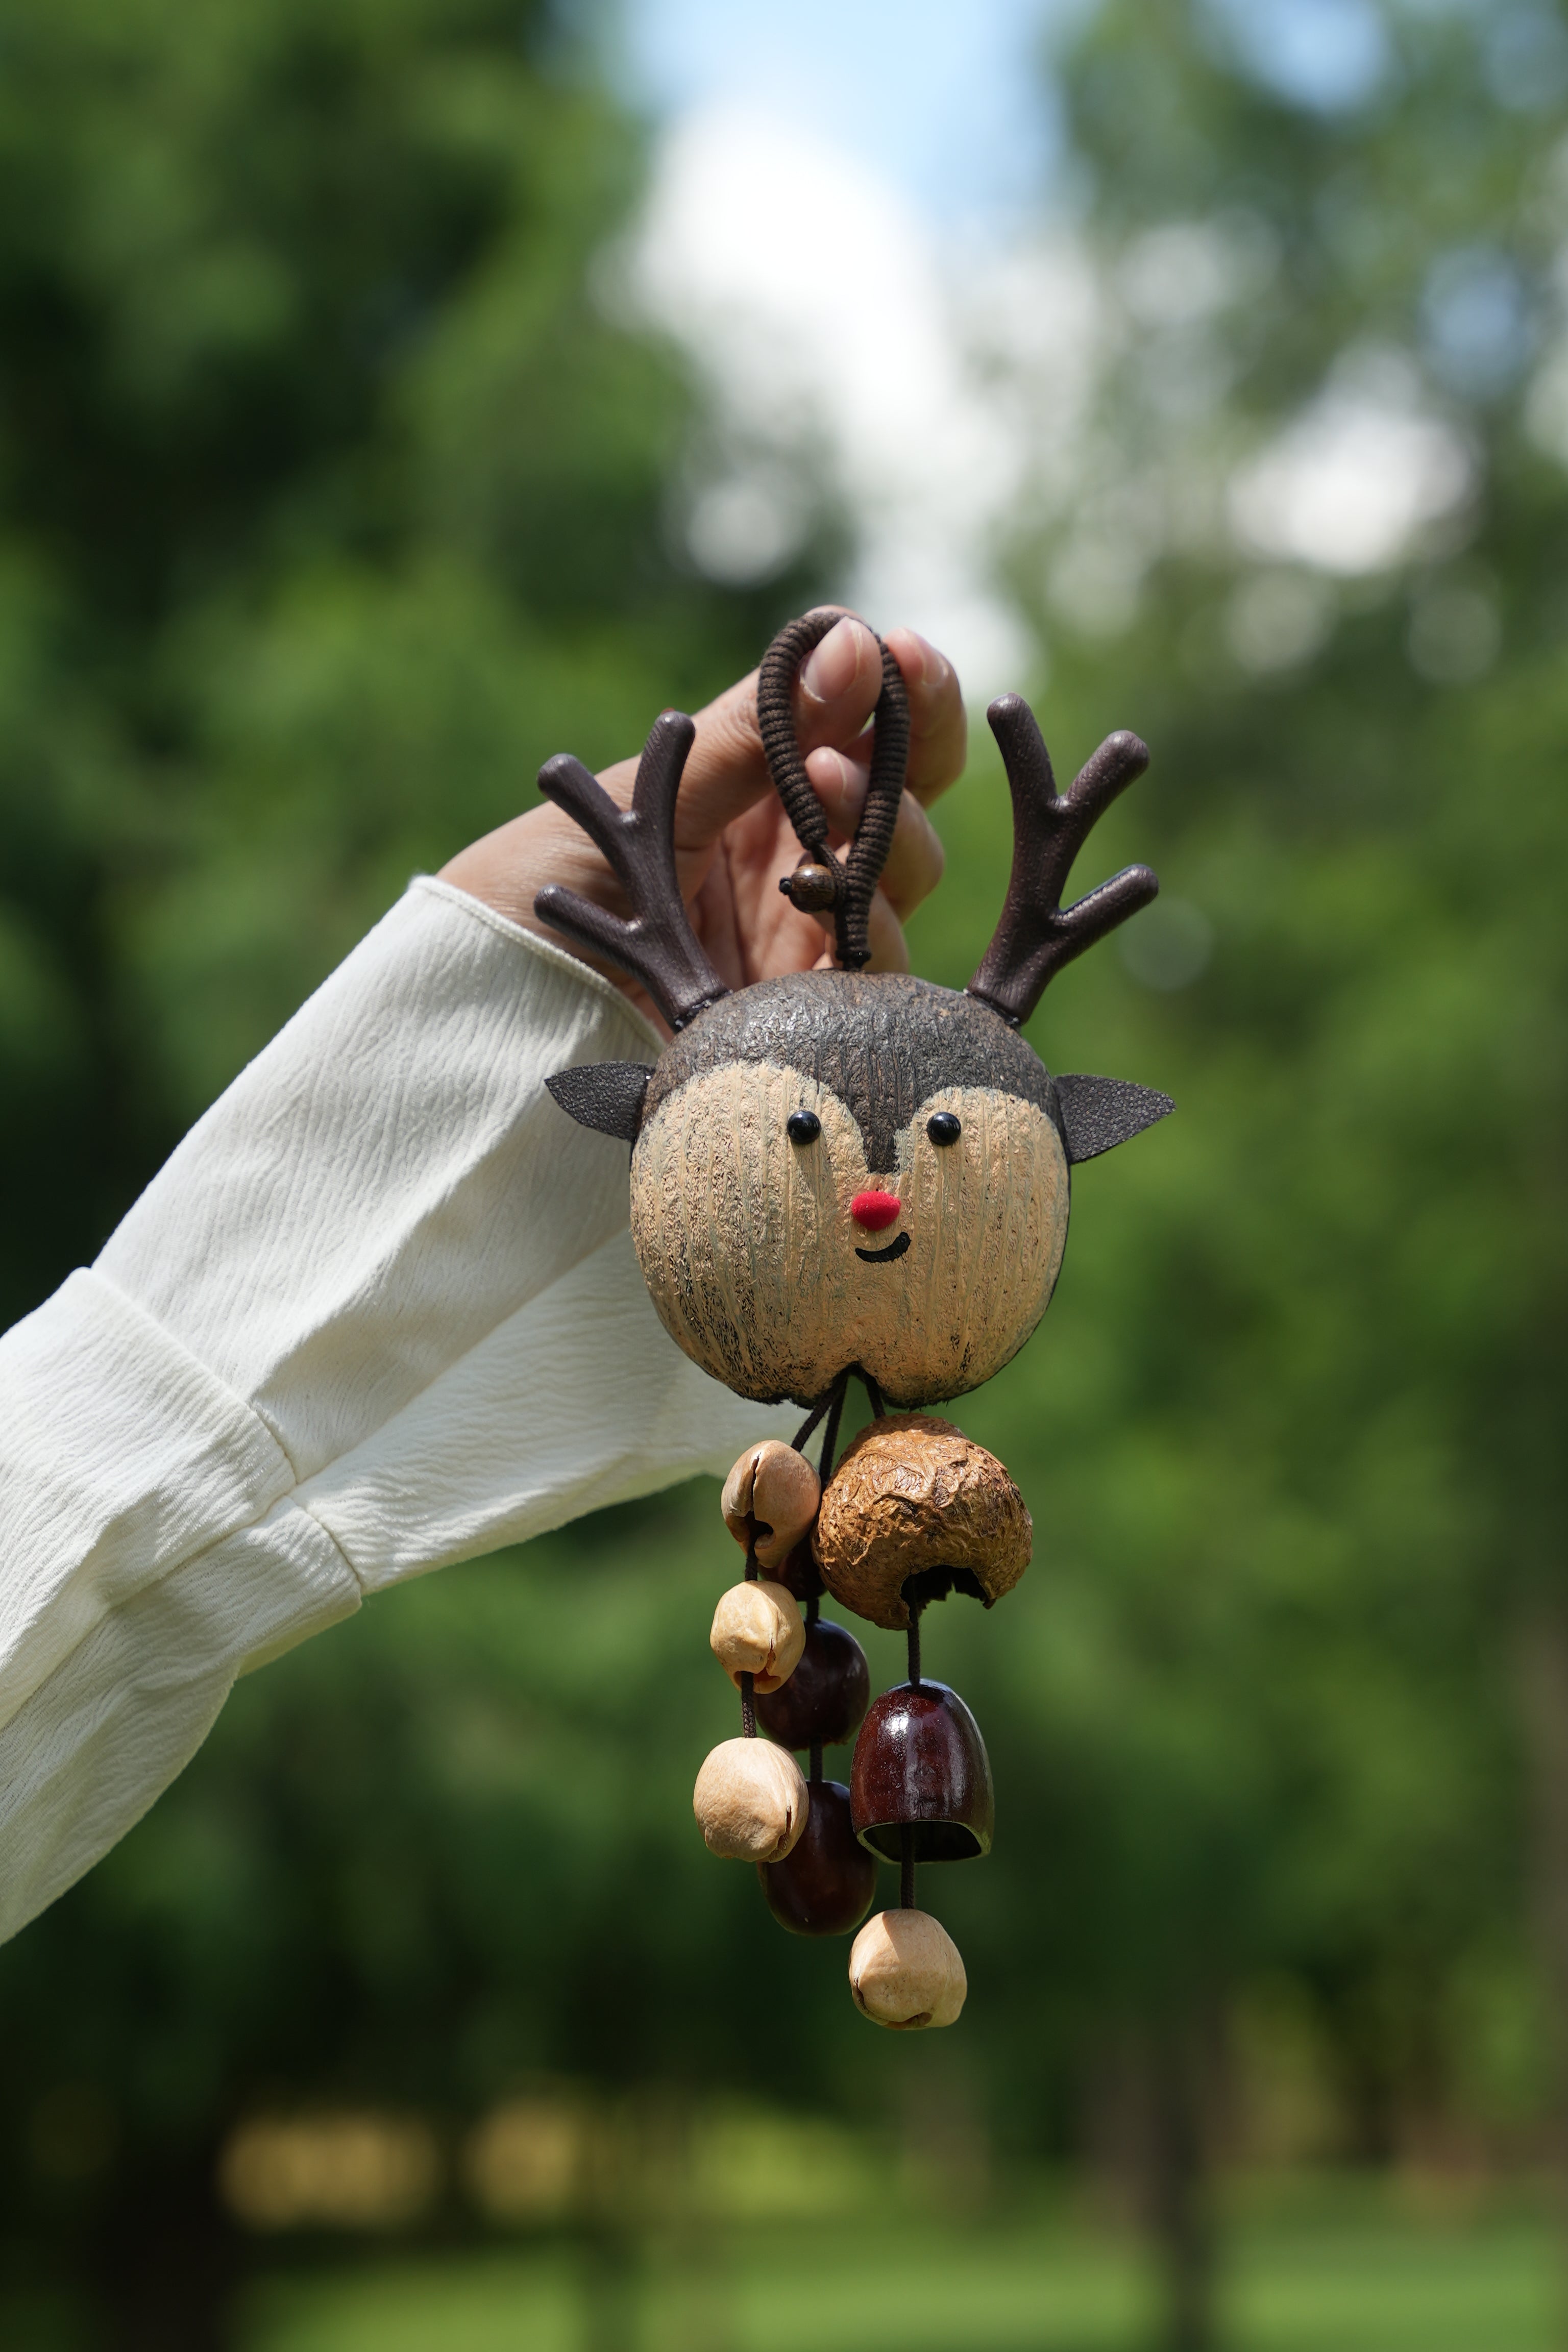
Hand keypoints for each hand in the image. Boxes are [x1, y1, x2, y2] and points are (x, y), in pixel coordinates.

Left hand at [438, 614, 965, 1033]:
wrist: (491, 1013)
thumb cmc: (543, 890)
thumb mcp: (643, 799)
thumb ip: (749, 736)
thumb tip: (847, 641)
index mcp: (756, 786)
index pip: (864, 723)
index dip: (902, 687)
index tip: (901, 652)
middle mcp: (796, 853)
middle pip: (912, 794)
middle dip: (915, 753)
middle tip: (854, 749)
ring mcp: (807, 935)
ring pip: (907, 876)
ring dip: (883, 836)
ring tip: (816, 819)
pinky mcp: (806, 1017)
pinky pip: (882, 976)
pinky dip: (871, 935)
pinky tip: (828, 908)